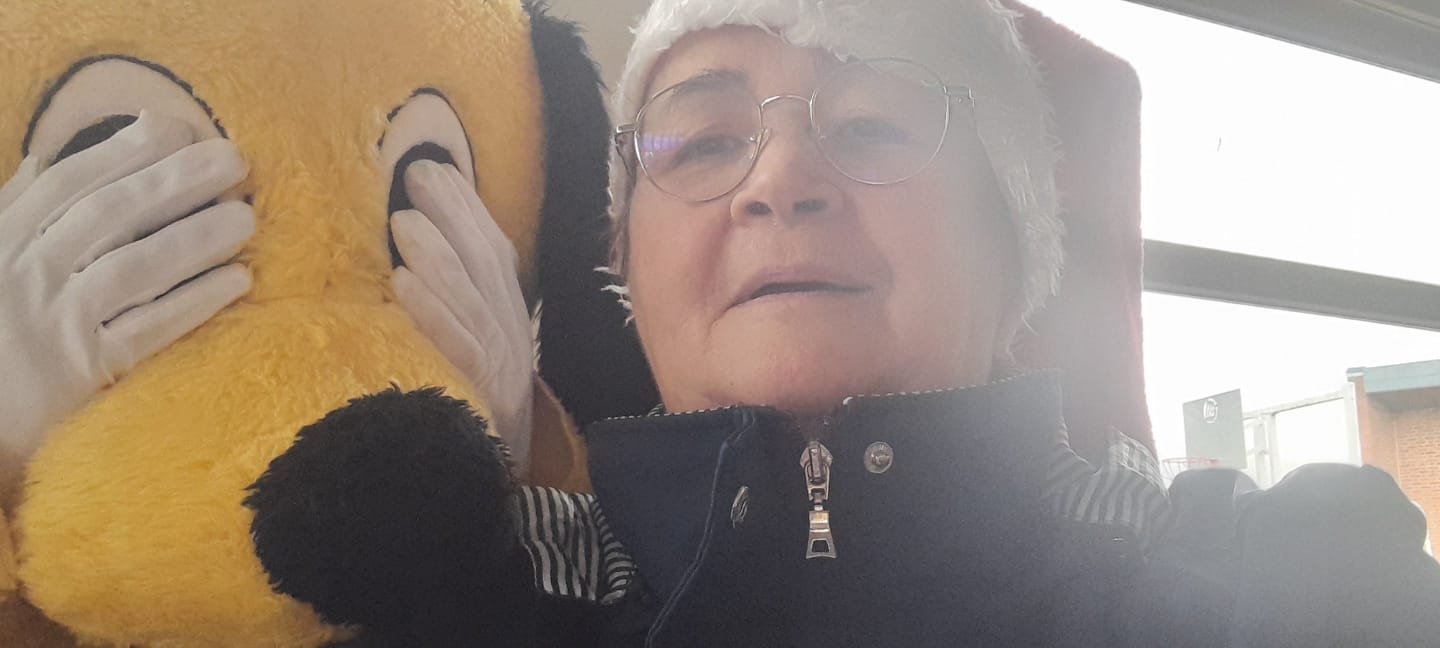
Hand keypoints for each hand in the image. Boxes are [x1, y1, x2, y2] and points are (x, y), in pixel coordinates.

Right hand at [0, 110, 252, 504]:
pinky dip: (194, 302)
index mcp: (2, 242)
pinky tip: (237, 282)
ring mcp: (56, 324)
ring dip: (195, 237)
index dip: (123, 151)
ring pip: (136, 266)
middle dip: (175, 180)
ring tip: (245, 218)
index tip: (175, 127)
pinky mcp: (84, 374)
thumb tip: (48, 159)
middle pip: (111, 214)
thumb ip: (14, 213)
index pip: (68, 184)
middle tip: (233, 158)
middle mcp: (27, 276)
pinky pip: (149, 329)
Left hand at [390, 160, 534, 475]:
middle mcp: (511, 335)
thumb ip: (455, 306)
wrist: (492, 487)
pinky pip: (459, 348)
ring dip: (438, 257)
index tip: (434, 169)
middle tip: (416, 174)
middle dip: (454, 214)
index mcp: (509, 319)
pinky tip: (402, 286)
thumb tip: (411, 254)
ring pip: (473, 299)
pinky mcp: (484, 397)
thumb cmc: (473, 414)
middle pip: (487, 264)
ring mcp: (502, 366)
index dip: (467, 208)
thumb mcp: (472, 353)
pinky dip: (433, 313)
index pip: (493, 252)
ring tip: (401, 223)